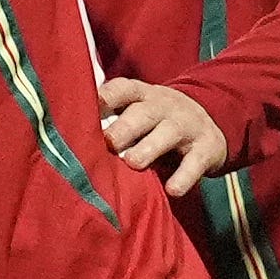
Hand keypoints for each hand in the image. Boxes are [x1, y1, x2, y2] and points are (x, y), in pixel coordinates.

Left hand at [95, 76, 231, 190]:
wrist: (209, 122)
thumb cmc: (155, 121)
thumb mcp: (137, 111)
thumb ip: (110, 120)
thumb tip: (71, 138)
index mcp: (141, 96)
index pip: (122, 89)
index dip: (106, 97)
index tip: (91, 108)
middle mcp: (164, 107)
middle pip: (143, 113)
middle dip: (124, 127)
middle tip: (109, 142)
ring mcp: (187, 125)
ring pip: (168, 133)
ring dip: (149, 148)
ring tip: (133, 163)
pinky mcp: (206, 148)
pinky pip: (195, 162)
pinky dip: (184, 176)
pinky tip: (172, 189)